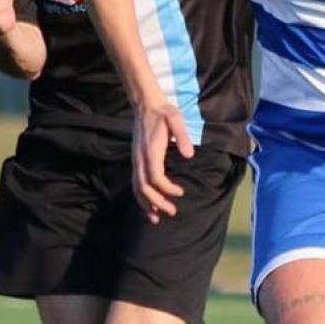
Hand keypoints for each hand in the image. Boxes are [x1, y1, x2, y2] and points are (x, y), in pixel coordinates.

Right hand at [132, 98, 194, 222]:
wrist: (145, 105)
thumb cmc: (163, 112)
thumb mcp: (176, 119)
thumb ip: (182, 136)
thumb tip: (189, 155)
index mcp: (150, 151)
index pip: (155, 177)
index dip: (167, 189)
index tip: (181, 192)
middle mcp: (139, 159)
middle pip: (143, 188)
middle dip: (156, 203)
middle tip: (172, 212)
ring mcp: (135, 160)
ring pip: (136, 188)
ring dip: (146, 205)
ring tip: (157, 218)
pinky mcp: (136, 161)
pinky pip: (135, 183)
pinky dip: (141, 197)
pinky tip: (150, 205)